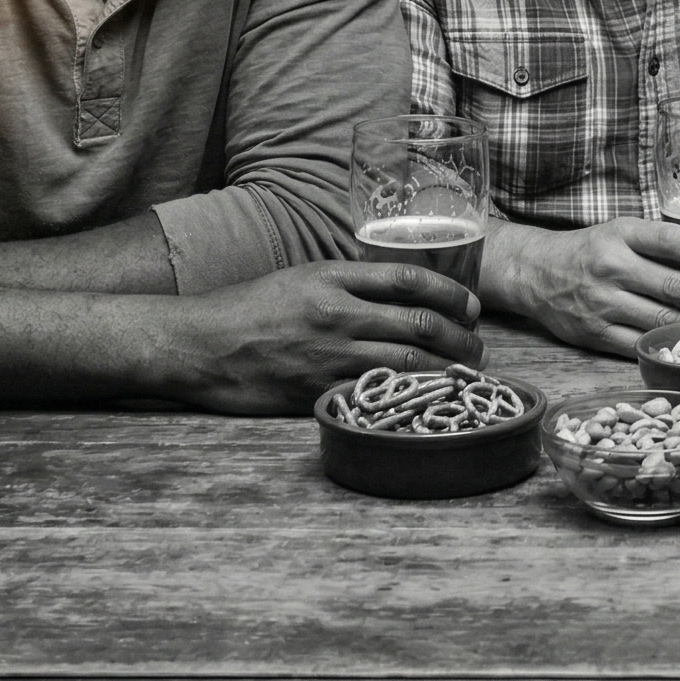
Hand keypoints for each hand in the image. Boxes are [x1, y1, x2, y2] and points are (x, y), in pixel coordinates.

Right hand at [163, 261, 482, 413]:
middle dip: (461, 338)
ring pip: (408, 363)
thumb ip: (347, 283)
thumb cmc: (248, 309)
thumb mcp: (300, 279)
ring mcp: (328, 356)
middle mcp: (337, 314)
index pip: (410, 278)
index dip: (451, 294)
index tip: (472, 307)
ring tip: (466, 376)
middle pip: (420, 324)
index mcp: (333, 278)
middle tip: (479, 347)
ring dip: (447, 371)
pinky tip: (429, 402)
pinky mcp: (317, 393)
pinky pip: (377, 395)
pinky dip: (411, 399)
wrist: (201, 345)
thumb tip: (399, 294)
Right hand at [490, 217, 679, 355]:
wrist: (536, 273)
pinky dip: (668, 348)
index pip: (670, 240)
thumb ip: (660, 244)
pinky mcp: (595, 335)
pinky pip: (639, 345)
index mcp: (621, 235)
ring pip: (661, 320)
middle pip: (673, 286)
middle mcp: (611, 267)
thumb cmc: (591, 250)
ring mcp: (602, 304)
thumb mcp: (621, 232)